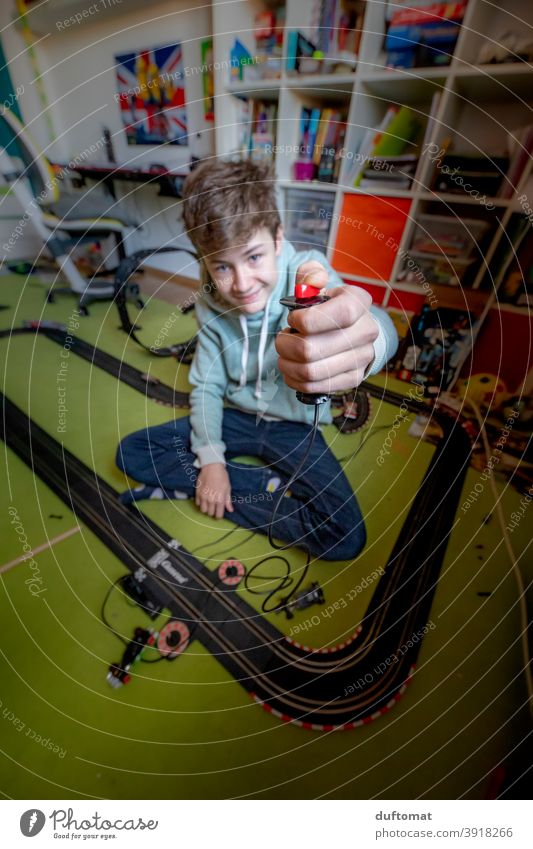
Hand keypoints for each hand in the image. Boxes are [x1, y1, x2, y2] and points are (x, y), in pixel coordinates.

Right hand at [195, 463, 233, 518]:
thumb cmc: (222, 477)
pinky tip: (204, 499)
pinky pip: (197, 503)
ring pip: (203, 510)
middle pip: (210, 513)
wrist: (212, 467)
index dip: (219, 516)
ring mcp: (203, 497)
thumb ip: (228, 501)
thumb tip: (230, 510)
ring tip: (209, 504)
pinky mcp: (197, 493)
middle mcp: (210, 500)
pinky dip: (200, 503)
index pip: (218, 515)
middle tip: (215, 508)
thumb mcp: (228, 489)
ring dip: (206, 509)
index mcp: (219, 500)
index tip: (219, 513)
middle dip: (213, 512)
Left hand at [276, 261, 378, 393]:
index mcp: (358, 302)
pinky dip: (294, 380)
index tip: (293, 319)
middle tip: (282, 339)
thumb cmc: (328, 308)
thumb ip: (310, 275)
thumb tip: (314, 281)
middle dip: (285, 345)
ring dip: (286, 364)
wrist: (352, 331)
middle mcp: (366, 331)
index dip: (306, 320)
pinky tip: (291, 369)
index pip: (339, 314)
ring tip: (284, 355)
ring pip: (310, 371)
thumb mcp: (318, 285)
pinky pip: (315, 386)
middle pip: (312, 349)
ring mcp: (361, 358)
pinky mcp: (352, 379)